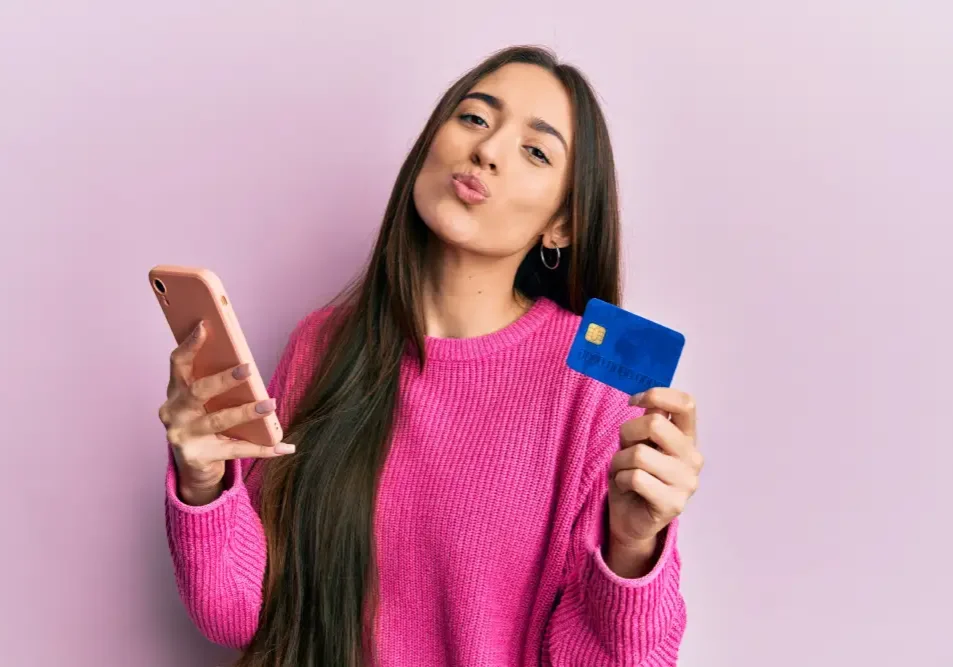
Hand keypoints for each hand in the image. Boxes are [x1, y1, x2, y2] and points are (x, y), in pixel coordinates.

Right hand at [158, 321, 294, 505]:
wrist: (194, 467)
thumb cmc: (203, 423)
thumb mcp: (205, 402)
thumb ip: (215, 383)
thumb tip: (245, 362)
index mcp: (175, 392)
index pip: (178, 363)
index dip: (190, 344)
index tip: (205, 326)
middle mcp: (173, 412)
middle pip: (198, 390)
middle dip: (224, 379)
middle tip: (248, 368)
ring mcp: (183, 436)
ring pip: (218, 419)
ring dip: (247, 411)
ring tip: (270, 404)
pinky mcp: (197, 457)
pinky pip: (235, 449)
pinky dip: (263, 448)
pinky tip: (284, 446)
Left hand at [606, 388, 701, 573]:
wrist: (630, 518)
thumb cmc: (634, 475)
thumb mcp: (638, 443)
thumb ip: (647, 423)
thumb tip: (647, 401)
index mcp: (687, 438)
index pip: (686, 403)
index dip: (656, 395)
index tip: (634, 402)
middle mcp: (693, 458)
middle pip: (655, 424)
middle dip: (628, 432)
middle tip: (625, 448)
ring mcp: (687, 482)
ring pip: (639, 454)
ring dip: (620, 461)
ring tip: (624, 472)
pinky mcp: (674, 503)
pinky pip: (636, 477)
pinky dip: (621, 480)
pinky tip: (628, 488)